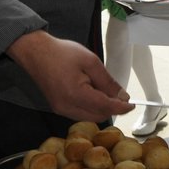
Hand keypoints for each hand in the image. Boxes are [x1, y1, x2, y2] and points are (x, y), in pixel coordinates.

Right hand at [7, 30, 132, 122]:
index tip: (133, 104)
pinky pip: (80, 113)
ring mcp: (61, 109)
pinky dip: (90, 107)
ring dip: (101, 108)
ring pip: (89, 117)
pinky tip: (92, 93)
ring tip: (103, 90)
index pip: (105, 107)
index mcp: (76, 95)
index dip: (121, 107)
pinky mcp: (58, 107)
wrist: (35, 51)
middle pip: (98, 116)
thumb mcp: (91, 62)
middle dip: (111, 108)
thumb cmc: (62, 53)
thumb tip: (122, 96)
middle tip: (119, 94)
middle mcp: (67, 107)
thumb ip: (107, 81)